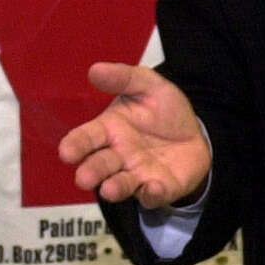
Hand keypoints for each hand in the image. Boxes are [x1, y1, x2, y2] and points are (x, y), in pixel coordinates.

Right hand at [57, 62, 211, 207]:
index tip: (67, 152)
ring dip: (114, 188)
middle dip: (91, 172)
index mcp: (109, 130)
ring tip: (109, 189)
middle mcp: (118, 156)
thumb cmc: (164, 112)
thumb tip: (94, 70)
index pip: (85, 138)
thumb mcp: (149, 86)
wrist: (196, 133)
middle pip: (99, 165)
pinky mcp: (158, 188)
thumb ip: (124, 78)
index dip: (75, 145)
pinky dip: (151, 193)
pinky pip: (152, 195)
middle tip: (84, 178)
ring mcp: (137, 174)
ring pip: (120, 184)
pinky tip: (153, 187)